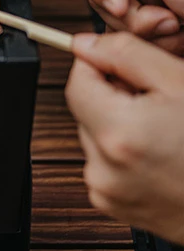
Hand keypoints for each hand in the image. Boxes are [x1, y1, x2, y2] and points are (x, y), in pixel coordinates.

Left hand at [66, 31, 183, 244]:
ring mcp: (107, 191)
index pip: (76, 83)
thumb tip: (85, 43)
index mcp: (119, 133)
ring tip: (165, 131)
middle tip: (159, 102)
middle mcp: (104, 168)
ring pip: (96, 137)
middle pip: (87, 111)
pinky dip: (125, 154)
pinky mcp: (114, 206)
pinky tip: (160, 155)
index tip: (120, 65)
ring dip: (120, 126)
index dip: (97, 67)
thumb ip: (127, 55)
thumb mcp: (182, 83)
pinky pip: (106, 165)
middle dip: (115, 98)